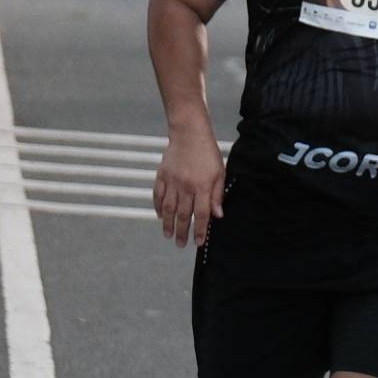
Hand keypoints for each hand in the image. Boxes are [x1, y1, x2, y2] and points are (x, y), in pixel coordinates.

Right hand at [152, 126, 225, 245]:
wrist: (189, 133)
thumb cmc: (207, 153)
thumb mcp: (220, 173)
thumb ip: (217, 195)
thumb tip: (218, 215)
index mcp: (203, 187)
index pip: (202, 214)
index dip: (200, 230)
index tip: (198, 242)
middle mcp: (186, 186)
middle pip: (184, 215)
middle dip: (182, 232)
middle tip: (181, 244)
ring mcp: (172, 181)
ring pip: (169, 208)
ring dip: (168, 224)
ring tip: (168, 235)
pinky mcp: (162, 175)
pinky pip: (158, 195)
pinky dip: (158, 207)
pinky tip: (160, 216)